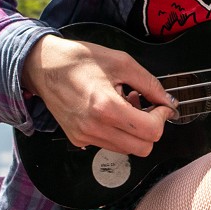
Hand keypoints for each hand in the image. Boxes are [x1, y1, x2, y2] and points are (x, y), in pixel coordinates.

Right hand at [20, 34, 175, 155]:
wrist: (43, 66)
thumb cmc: (78, 60)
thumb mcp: (121, 62)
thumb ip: (149, 83)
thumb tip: (167, 100)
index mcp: (106, 107)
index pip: (150, 131)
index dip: (162, 117)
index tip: (161, 105)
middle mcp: (94, 128)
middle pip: (142, 148)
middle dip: (151, 127)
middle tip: (145, 106)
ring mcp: (84, 137)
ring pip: (127, 149)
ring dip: (134, 130)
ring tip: (125, 103)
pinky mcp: (78, 140)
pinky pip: (110, 144)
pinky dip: (118, 131)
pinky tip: (111, 110)